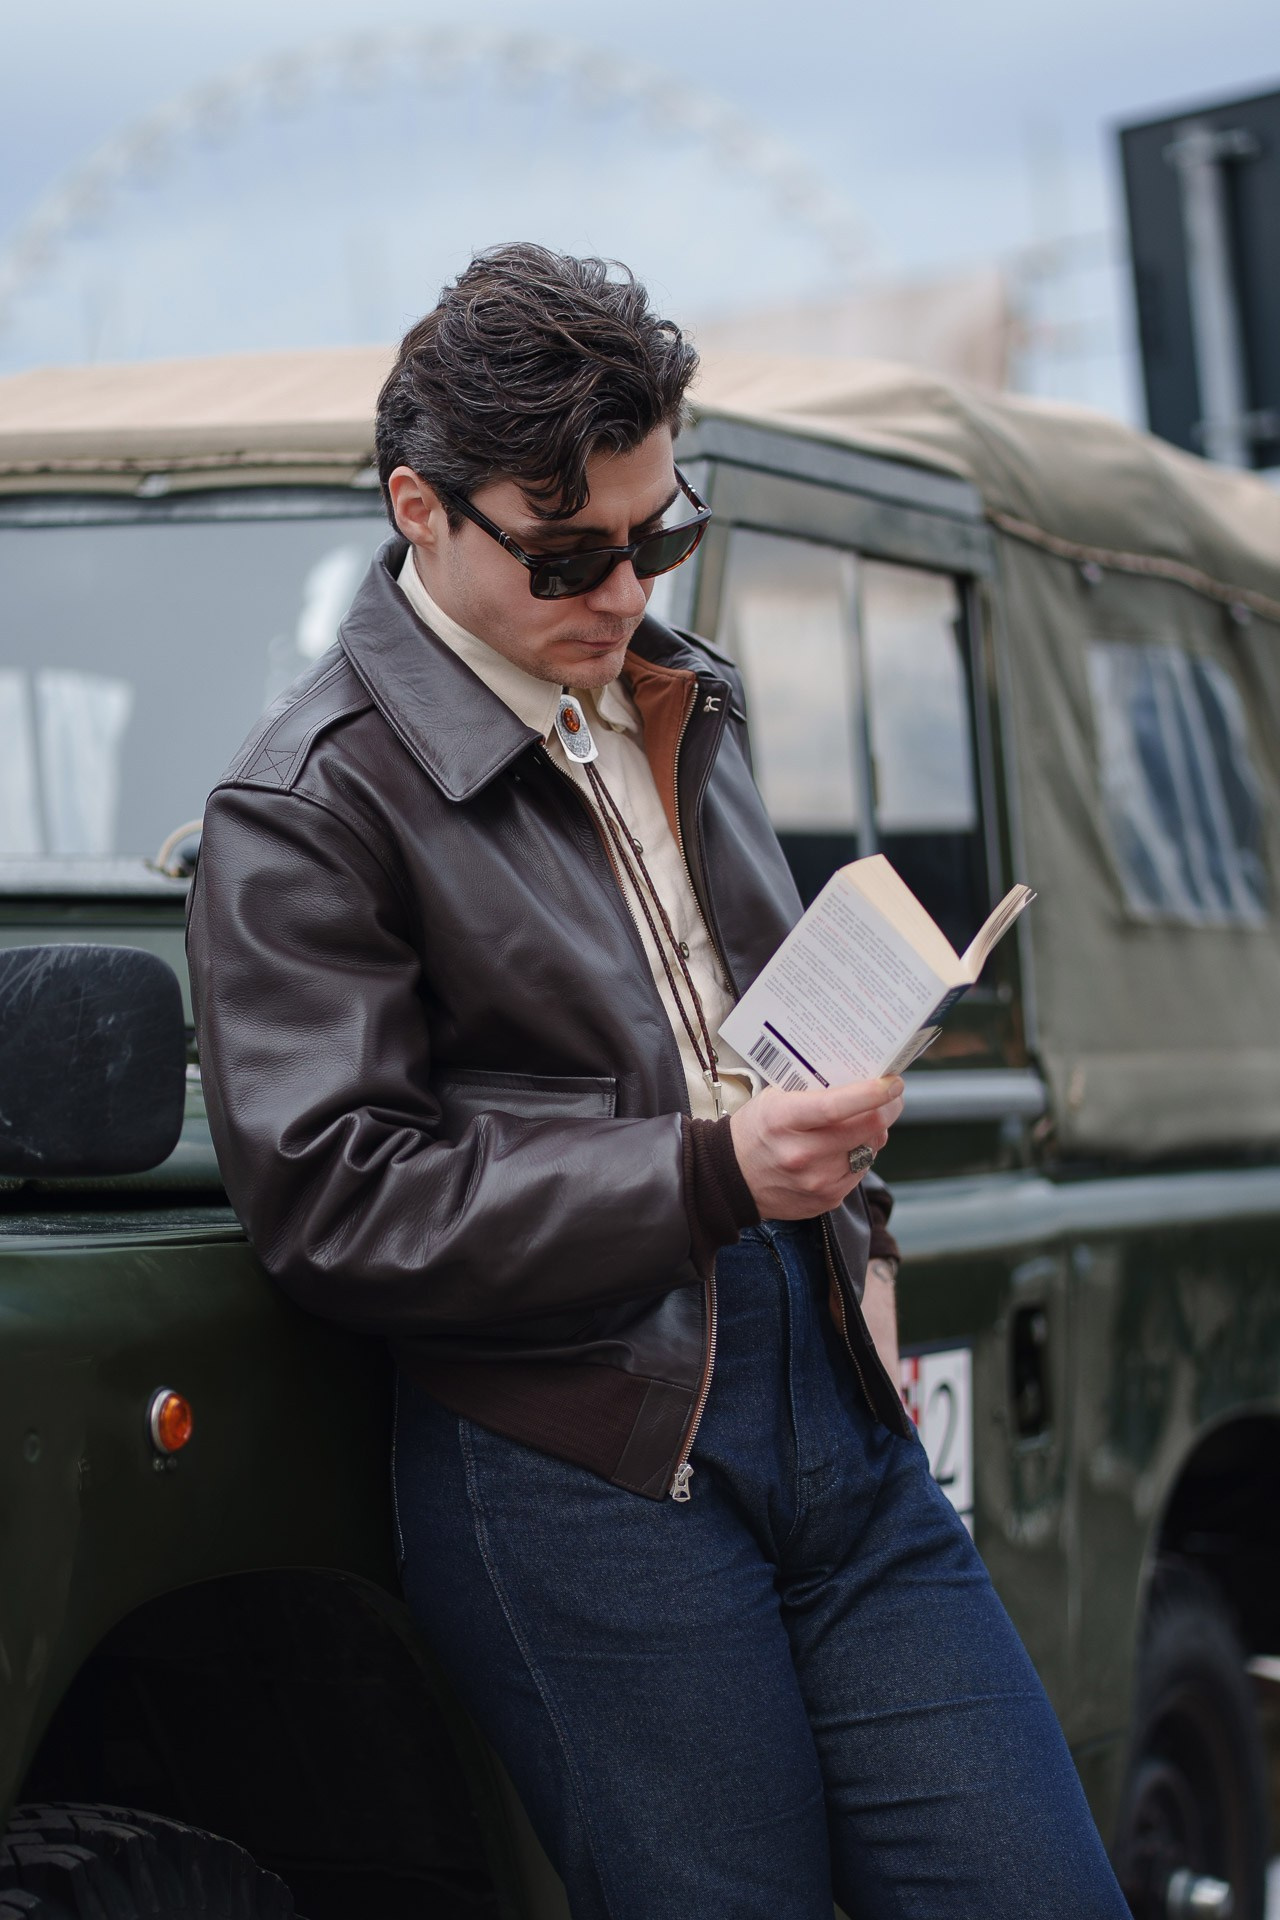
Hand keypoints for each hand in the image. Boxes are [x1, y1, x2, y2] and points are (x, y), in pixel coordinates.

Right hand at [729, 1077, 904, 1221]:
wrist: (732, 1178)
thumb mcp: (775, 1098)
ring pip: (870, 1150)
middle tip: (889, 1099)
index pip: (838, 1106)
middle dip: (886, 1110)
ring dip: (873, 1134)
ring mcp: (816, 1181)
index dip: (873, 1093)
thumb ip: (814, 1090)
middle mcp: (802, 1154)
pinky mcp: (827, 1199)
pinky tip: (844, 1149)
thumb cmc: (756, 1131)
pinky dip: (860, 1156)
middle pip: (866, 1129)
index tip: (893, 1083)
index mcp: (784, 1120)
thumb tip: (860, 1080)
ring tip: (860, 1124)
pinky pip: (860, 1171)